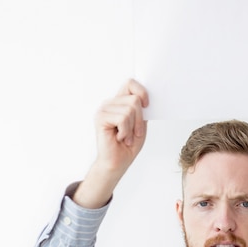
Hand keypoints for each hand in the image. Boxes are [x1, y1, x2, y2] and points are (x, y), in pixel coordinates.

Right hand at [73, 79, 148, 207]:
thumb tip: (146, 98)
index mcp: (119, 102)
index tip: (147, 105)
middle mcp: (110, 103)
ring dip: (132, 128)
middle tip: (134, 132)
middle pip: (134, 99)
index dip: (142, 92)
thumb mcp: (140, 124)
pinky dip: (126, 131)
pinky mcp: (100, 118)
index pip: (130, 83)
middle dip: (140, 119)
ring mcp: (104, 110)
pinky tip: (120, 138)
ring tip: (126, 137)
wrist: (118, 162)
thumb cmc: (128, 145)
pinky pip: (122, 118)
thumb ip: (141, 110)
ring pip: (130, 109)